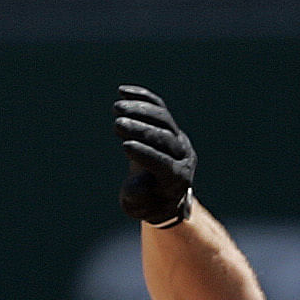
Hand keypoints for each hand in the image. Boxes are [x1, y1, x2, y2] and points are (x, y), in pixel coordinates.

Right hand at [115, 85, 195, 225]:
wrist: (166, 192)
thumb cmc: (149, 203)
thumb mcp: (139, 208)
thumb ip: (138, 199)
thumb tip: (139, 183)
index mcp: (176, 178)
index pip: (163, 163)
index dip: (145, 154)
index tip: (125, 146)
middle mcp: (182, 155)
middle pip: (164, 138)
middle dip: (141, 130)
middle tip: (118, 124)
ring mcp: (178, 138)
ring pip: (163, 119)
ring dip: (141, 110)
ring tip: (117, 106)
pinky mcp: (169, 127)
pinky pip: (158, 108)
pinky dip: (142, 98)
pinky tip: (122, 91)